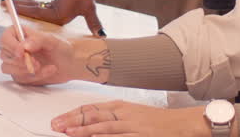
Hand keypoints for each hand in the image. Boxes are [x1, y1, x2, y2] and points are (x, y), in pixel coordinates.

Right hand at [0, 25, 73, 85]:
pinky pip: (20, 79)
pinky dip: (35, 77)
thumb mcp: (52, 40)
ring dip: (25, 70)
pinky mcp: (21, 75)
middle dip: (19, 61)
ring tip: (42, 67)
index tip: (21, 53)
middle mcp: (15, 48)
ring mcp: (16, 63)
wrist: (70, 63)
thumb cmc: (60, 47)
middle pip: (4, 55)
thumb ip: (37, 40)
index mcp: (19, 34)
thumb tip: (24, 46)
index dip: (11, 46)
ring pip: (8, 68)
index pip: (5, 38)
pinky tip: (48, 70)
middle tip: (36, 63)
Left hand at [13, 0, 104, 35]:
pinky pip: (38, 4)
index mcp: (61, 17)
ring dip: (21, 6)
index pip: (38, 18)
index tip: (10, 16)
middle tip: (1, 7)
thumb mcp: (88, 6)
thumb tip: (103, 37)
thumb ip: (93, 22)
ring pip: (34, 9)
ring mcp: (56, 8)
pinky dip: (28, 3)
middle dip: (17, 11)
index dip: (23, 17)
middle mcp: (58, 15)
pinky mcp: (56, 2)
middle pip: (33, 14)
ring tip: (5, 4)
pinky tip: (21, 2)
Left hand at [52, 101, 212, 136]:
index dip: (72, 114)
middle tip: (57, 126)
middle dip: (73, 120)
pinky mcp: (141, 136)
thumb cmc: (156, 121)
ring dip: (85, 131)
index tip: (58, 119)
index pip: (90, 108)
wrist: (182, 124)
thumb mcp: (131, 114)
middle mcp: (124, 113)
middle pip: (93, 115)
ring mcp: (132, 126)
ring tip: (70, 133)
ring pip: (104, 127)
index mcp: (119, 106)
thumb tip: (89, 124)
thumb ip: (111, 118)